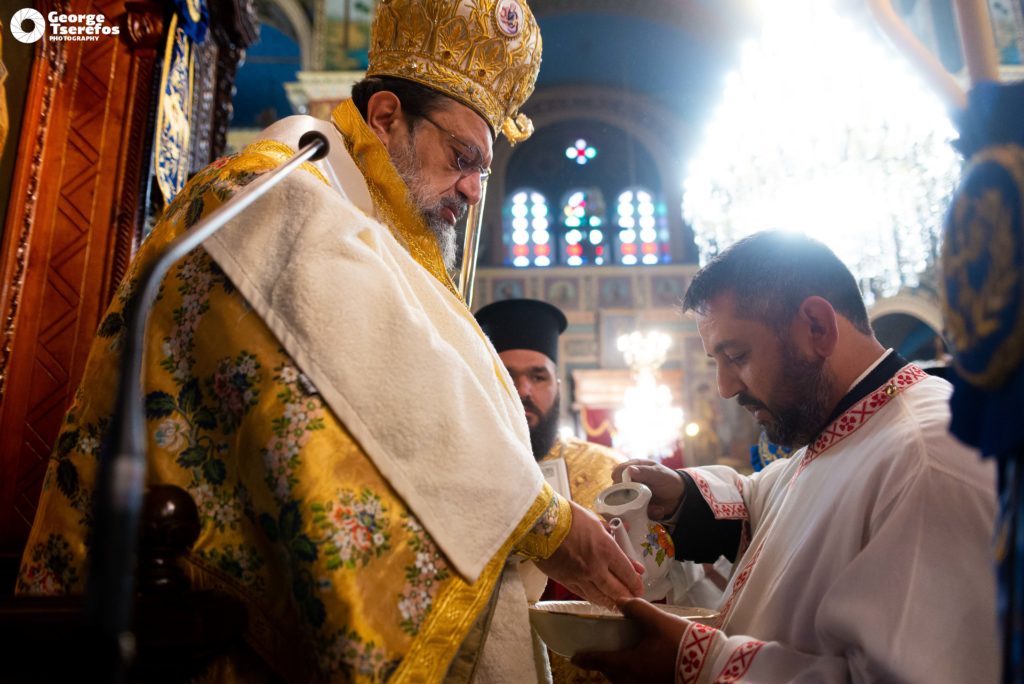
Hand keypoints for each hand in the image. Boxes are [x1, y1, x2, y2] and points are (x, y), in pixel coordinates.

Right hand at [534, 501, 643, 607]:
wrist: (539, 522)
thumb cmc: (568, 517)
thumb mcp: (596, 524)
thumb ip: (613, 541)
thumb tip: (626, 554)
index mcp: (606, 549)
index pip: (627, 573)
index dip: (635, 583)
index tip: (640, 587)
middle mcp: (595, 567)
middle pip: (616, 590)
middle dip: (627, 596)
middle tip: (633, 599)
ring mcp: (579, 576)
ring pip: (600, 597)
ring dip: (611, 602)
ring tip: (618, 604)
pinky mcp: (565, 581)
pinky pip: (583, 594)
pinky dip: (593, 599)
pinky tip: (598, 600)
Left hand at [572, 597, 689, 682]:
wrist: (710, 664)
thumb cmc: (679, 642)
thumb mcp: (657, 620)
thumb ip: (636, 608)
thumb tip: (620, 599)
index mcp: (628, 664)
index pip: (599, 661)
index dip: (586, 658)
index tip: (575, 656)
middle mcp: (633, 680)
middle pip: (611, 674)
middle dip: (604, 665)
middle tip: (601, 653)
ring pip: (625, 680)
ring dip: (620, 670)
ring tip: (623, 656)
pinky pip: (638, 682)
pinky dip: (634, 673)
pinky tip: (643, 663)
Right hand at [611, 460, 684, 519]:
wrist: (680, 496)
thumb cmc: (669, 479)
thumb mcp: (659, 474)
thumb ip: (645, 472)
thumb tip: (629, 470)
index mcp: (633, 468)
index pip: (618, 471)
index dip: (618, 479)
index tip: (624, 487)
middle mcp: (629, 481)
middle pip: (616, 489)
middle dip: (629, 498)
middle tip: (640, 501)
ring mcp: (632, 495)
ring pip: (625, 504)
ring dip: (639, 507)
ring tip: (655, 508)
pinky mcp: (636, 507)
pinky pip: (635, 513)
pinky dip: (647, 513)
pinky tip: (658, 510)